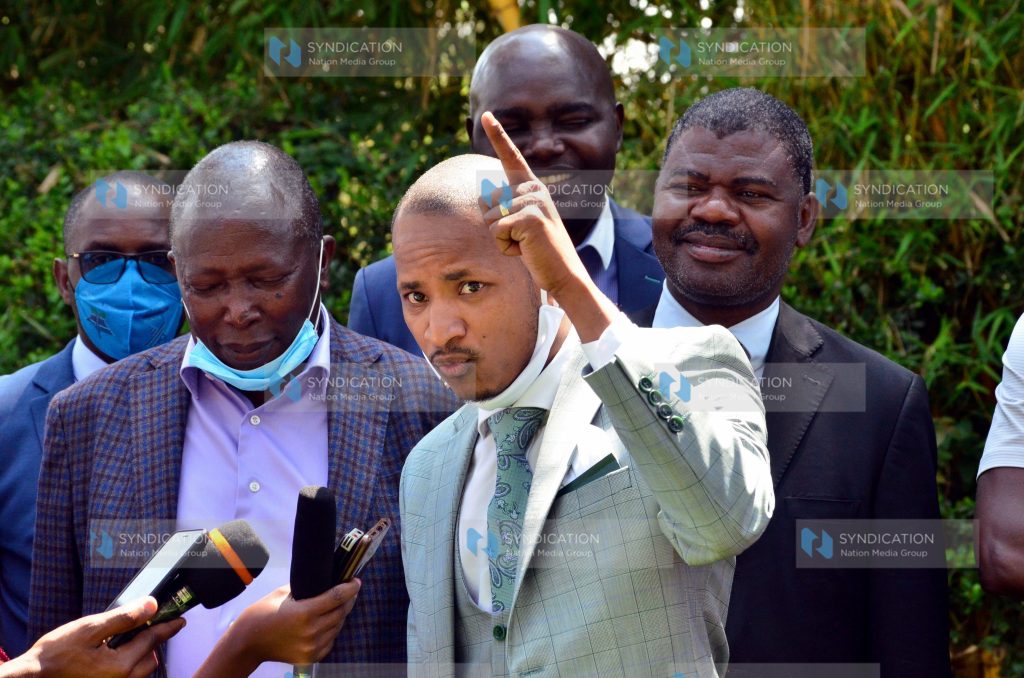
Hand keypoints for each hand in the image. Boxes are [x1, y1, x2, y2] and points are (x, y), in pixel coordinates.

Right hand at [1, 597, 184, 677]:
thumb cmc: (55, 656)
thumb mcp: (90, 629)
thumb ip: (123, 618)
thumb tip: (151, 606)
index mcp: (121, 666)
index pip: (152, 640)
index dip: (167, 626)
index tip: (180, 620)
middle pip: (149, 657)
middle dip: (151, 640)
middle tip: (149, 624)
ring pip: (139, 669)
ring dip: (140, 653)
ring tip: (128, 637)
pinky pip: (126, 675)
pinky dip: (127, 662)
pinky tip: (113, 652)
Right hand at [193, 580, 360, 677]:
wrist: (247, 643)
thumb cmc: (263, 613)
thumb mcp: (283, 593)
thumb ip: (305, 587)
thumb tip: (324, 578)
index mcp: (305, 612)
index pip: (337, 597)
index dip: (350, 588)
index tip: (356, 581)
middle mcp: (311, 631)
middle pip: (341, 612)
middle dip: (348, 600)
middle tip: (350, 590)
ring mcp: (311, 646)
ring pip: (337, 627)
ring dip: (341, 615)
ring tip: (339, 604)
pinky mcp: (310, 658)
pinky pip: (330, 641)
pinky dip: (332, 630)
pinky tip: (328, 621)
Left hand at [479, 111, 617, 340]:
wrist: (564, 273)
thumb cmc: (541, 252)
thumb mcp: (522, 224)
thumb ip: (507, 207)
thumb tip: (483, 195)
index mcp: (533, 187)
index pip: (511, 157)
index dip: (498, 135)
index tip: (487, 114)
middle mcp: (533, 188)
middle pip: (488, 201)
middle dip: (497, 226)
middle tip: (523, 239)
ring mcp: (532, 201)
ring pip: (490, 218)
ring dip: (502, 238)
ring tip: (526, 245)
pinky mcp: (529, 218)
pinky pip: (497, 231)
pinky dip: (506, 247)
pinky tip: (526, 250)